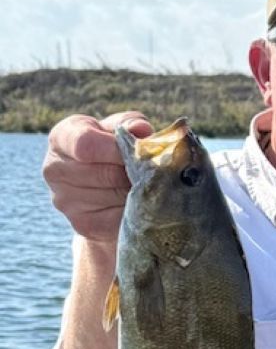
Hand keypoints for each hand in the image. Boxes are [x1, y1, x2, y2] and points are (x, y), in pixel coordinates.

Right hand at [43, 111, 152, 241]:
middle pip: (105, 173)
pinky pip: (118, 218)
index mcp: (61, 137)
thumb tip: (141, 130)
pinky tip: (137, 203)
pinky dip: (135, 211)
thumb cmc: (115, 149)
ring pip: (115, 196)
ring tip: (142, 185)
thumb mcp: (122, 129)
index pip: (86, 144)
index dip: (116, 150)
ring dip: (137, 191)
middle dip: (132, 173)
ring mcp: (64, 200)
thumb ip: (131, 124)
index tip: (136, 152)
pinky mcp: (81, 224)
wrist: (105, 190)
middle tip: (148, 172)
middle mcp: (54, 169)